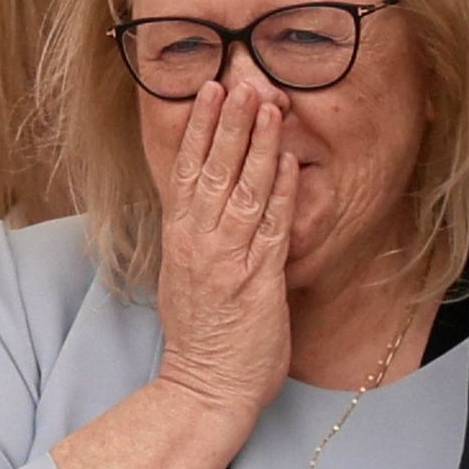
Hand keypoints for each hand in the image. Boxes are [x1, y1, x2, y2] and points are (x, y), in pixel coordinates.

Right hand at [149, 81, 295, 417]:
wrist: (204, 389)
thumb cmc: (201, 338)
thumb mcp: (185, 277)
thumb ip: (195, 238)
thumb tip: (204, 204)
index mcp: (181, 239)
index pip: (187, 171)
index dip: (198, 128)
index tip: (206, 90)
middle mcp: (201, 242)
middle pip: (214, 170)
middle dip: (229, 122)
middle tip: (240, 80)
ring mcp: (229, 259)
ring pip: (243, 190)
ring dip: (257, 145)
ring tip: (268, 104)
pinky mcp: (258, 280)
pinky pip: (271, 227)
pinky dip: (279, 192)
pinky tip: (287, 162)